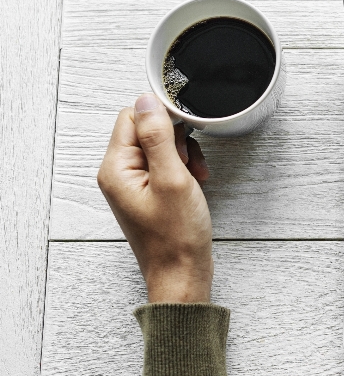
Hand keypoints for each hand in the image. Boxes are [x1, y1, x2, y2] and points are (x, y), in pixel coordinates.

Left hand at [98, 93, 212, 302]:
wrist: (182, 274)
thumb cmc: (177, 236)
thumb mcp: (172, 178)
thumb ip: (158, 137)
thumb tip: (146, 100)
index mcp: (116, 168)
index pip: (133, 117)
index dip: (163, 118)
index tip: (186, 131)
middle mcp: (118, 174)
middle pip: (146, 130)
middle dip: (176, 139)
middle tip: (189, 162)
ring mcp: (133, 184)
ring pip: (159, 146)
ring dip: (183, 153)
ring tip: (195, 175)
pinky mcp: (148, 192)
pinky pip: (164, 164)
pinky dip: (183, 168)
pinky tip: (195, 181)